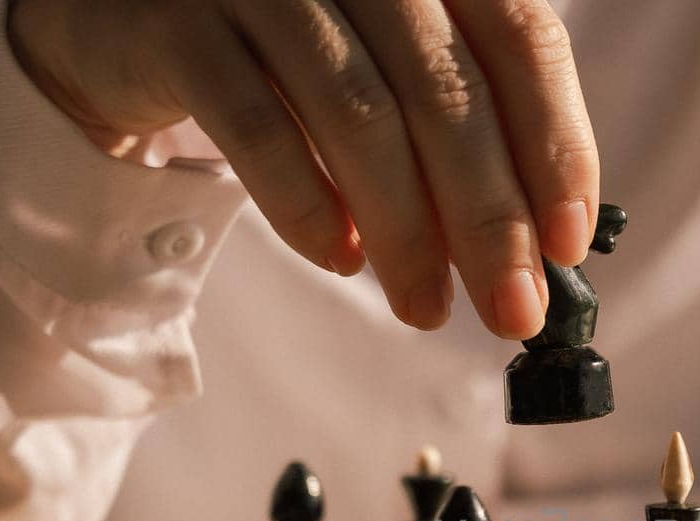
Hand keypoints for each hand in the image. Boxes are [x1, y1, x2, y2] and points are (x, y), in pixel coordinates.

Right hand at [9, 0, 600, 338]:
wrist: (128, 4)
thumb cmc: (290, 45)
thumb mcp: (392, 60)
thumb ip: (464, 126)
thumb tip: (536, 249)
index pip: (523, 37)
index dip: (556, 145)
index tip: (571, 245)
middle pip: (445, 88)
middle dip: (490, 216)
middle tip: (512, 312)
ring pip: (359, 112)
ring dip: (405, 230)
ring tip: (424, 306)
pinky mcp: (176, 20)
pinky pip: (256, 125)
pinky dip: (306, 204)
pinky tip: (340, 256)